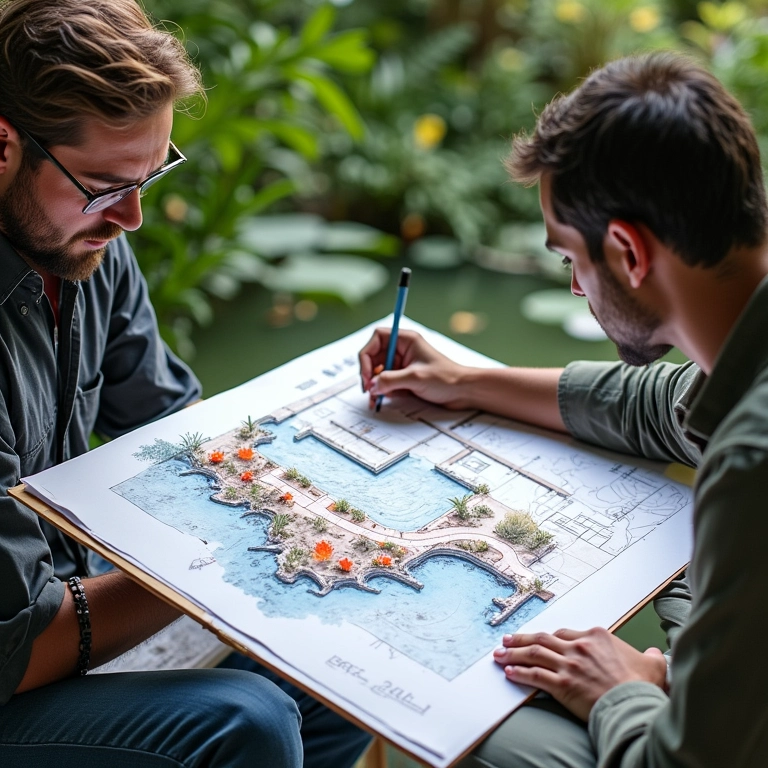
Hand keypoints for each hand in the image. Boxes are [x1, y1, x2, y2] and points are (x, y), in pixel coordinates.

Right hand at [359, 328, 473, 409]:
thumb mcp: (415, 378)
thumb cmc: (447, 378)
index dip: (368, 355)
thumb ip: (390, 380)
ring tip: (374, 399)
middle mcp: (402, 350)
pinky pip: (386, 383)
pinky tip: (381, 400)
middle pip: (374, 356)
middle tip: (368, 389)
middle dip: (369, 373)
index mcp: (406, 340)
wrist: (463, 392)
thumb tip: (372, 386)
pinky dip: (381, 392)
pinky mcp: (404, 379)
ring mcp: (403, 365)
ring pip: (378, 372)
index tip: (367, 373)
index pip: (377, 338)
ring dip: (374, 385)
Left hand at [493, 627, 667, 720]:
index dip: (548, 637)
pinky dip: (520, 673)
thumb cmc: (642, 688)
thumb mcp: (652, 666)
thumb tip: (655, 654)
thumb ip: (650, 657)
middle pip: (543, 639)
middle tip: (507, 639)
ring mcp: (569, 665)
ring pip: (534, 653)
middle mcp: (579, 647)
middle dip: (522, 639)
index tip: (538, 639)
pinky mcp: (563, 685)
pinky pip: (535, 676)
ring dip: (513, 653)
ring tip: (499, 653)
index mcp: (596, 637)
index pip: (565, 633)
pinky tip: (509, 672)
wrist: (634, 706)